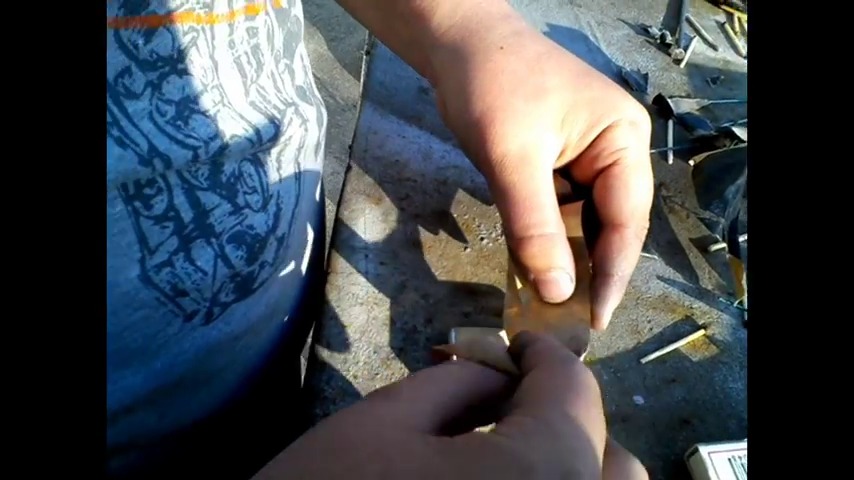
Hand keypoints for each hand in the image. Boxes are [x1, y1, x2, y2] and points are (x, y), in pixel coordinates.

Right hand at [252, 332, 645, 479]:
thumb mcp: (380, 424)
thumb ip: (456, 385)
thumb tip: (498, 375)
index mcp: (545, 472)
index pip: (572, 392)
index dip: (543, 356)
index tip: (516, 345)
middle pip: (609, 458)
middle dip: (563, 418)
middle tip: (506, 404)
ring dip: (574, 467)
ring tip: (508, 455)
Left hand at [430, 5, 653, 328]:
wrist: (456, 45)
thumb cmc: (492, 87)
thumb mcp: (512, 159)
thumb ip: (535, 227)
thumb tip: (558, 291)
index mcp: (622, 140)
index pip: (626, 220)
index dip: (612, 274)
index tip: (596, 320)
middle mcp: (613, 151)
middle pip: (608, 225)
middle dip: (589, 271)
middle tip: (570, 322)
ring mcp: (585, 157)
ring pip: (580, 223)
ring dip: (564, 259)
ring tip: (550, 306)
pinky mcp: (556, 163)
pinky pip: (556, 211)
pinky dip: (543, 239)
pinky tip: (531, 270)